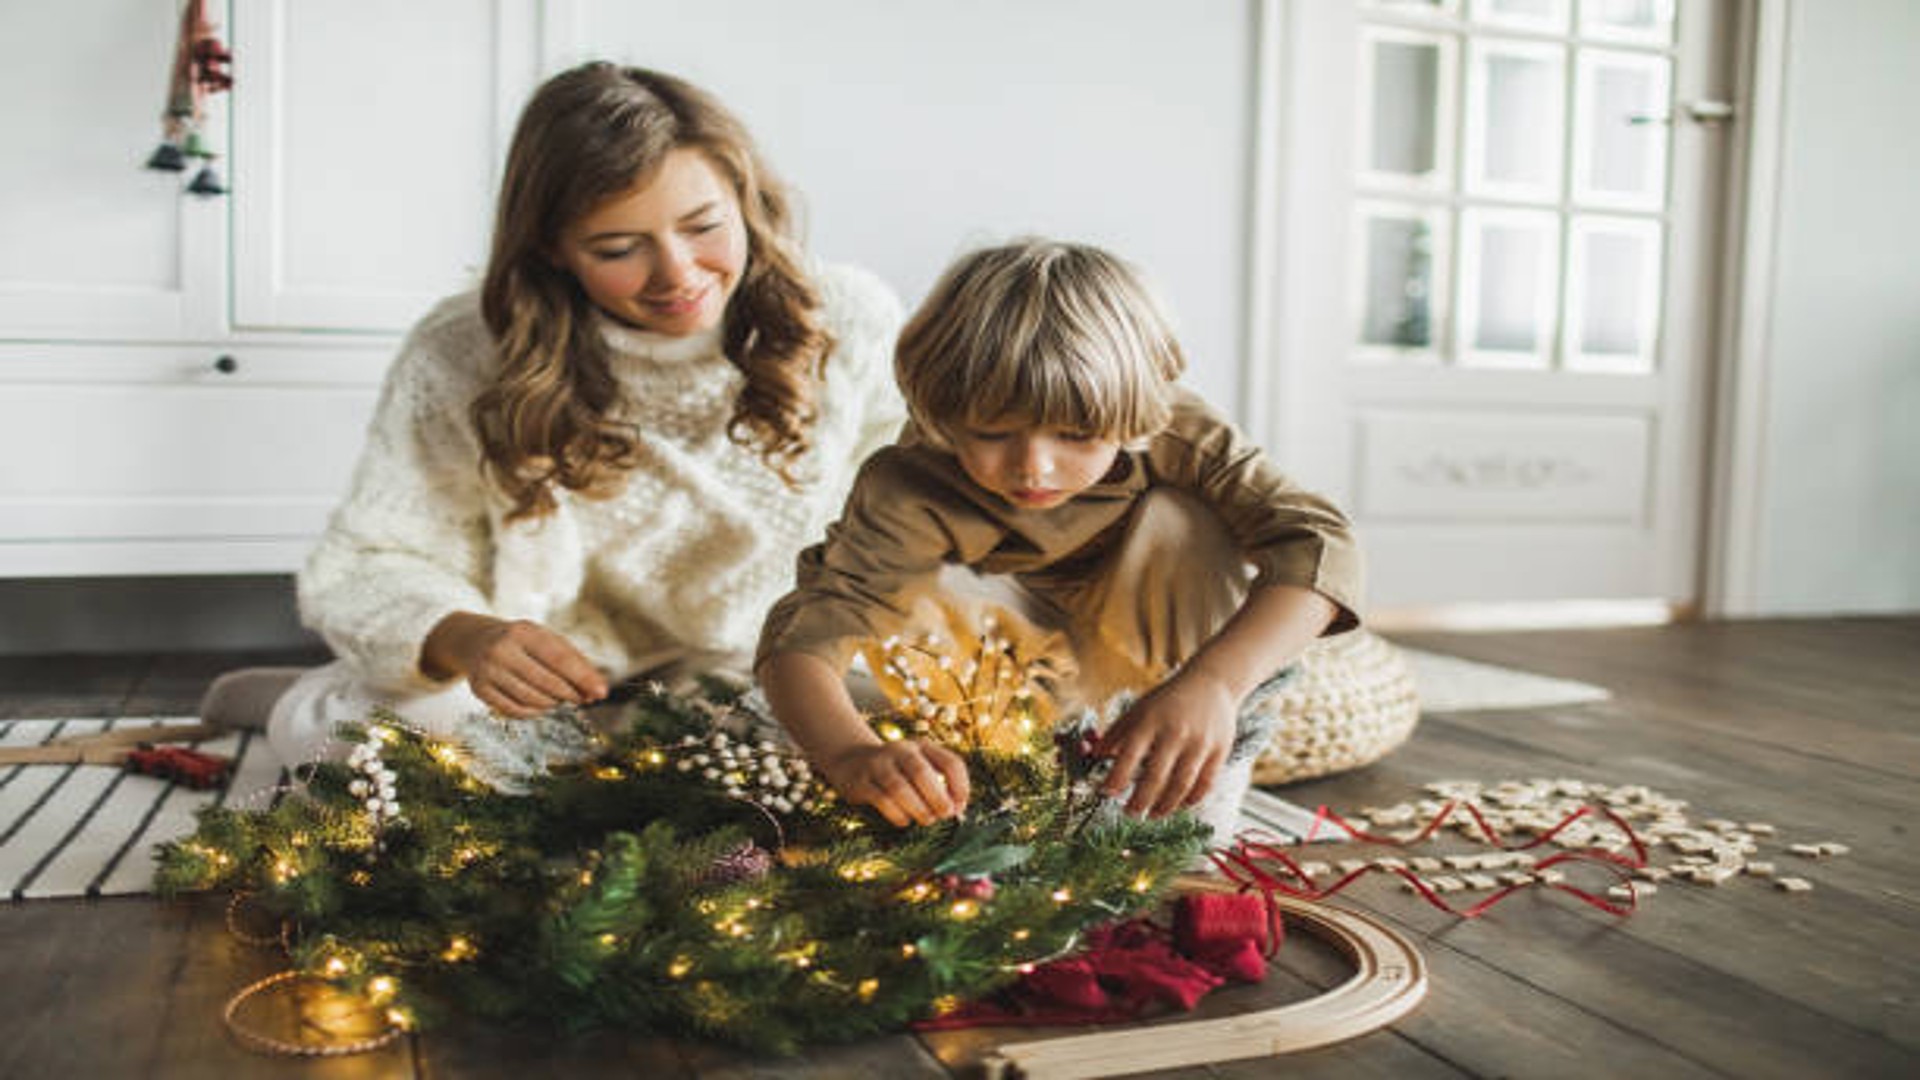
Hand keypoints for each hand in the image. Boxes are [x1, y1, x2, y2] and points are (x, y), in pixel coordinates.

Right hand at [421, 613, 607, 717]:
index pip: (559, 658)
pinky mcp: (479, 689)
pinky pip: (514, 710)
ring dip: (553, 704)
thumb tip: (597, 691)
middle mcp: (502, 649)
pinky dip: (533, 712)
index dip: (583, 678)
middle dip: (570, 694)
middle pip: (545, 682)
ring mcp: (487, 670)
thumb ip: (574, 662)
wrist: (475, 641)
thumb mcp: (546, 640)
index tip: (601, 692)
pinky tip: (541, 706)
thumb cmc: (522, 642)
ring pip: (530, 699)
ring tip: (560, 699)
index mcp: (523, 631)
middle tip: (583, 699)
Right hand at [818, 739, 971, 827]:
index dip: (961, 786)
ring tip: (927, 820)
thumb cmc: (896, 770)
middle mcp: (900, 751)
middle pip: (922, 773)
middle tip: (944, 815)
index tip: (960, 807)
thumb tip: (957, 810)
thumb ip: (939, 784)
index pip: (950, 762)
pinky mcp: (860, 781)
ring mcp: (877, 764)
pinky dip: (897, 814)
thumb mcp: (918, 767)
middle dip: (937, 798)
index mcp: (922, 746)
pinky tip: (904, 820)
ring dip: (918, 808)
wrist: (851, 760)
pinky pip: (881, 800)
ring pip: (899, 788)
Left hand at [1099, 668, 1237, 817]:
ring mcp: (1199, 742)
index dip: (1116, 778)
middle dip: (1140, 801)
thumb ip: (1116, 733)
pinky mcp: (1219, 750)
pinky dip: (1191, 799)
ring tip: (1152, 815)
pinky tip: (1179, 806)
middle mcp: (1175, 732)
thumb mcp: (1139, 709)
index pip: (1129, 755)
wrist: (1212, 682)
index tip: (1105, 793)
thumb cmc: (1167, 700)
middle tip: (1129, 814)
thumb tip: (1093, 756)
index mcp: (1150, 721)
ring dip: (1165, 806)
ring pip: (1181, 785)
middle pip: (1155, 777)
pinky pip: (1205, 784)